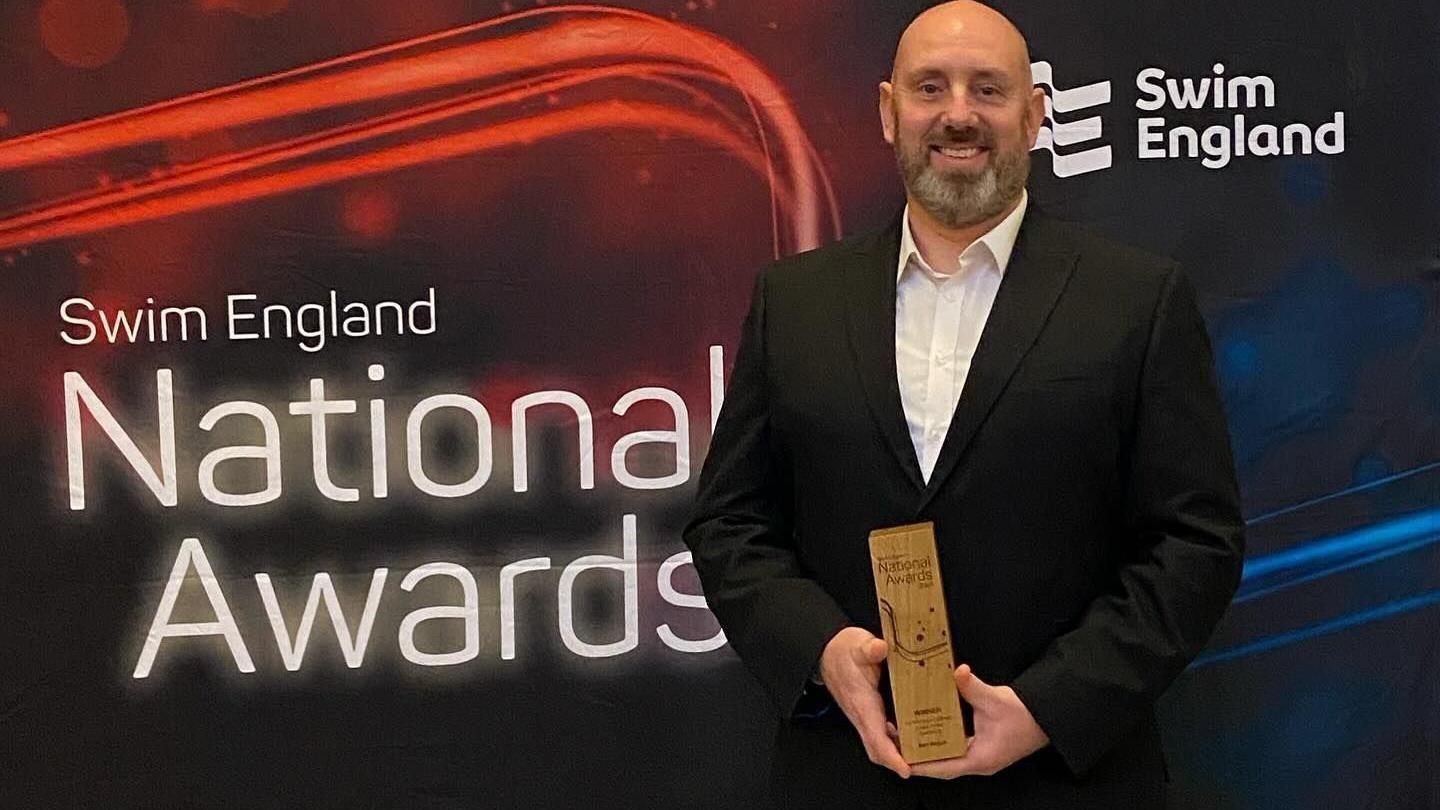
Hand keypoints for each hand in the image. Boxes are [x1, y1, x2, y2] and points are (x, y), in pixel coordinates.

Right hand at [819, 626, 910, 778]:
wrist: (828, 652)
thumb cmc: (843, 651)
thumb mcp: (858, 644)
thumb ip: (869, 648)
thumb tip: (879, 648)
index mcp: (862, 703)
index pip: (875, 738)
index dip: (891, 756)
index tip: (906, 769)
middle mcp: (862, 715)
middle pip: (878, 750)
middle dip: (897, 763)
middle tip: (924, 767)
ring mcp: (865, 716)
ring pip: (879, 745)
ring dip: (898, 754)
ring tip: (923, 757)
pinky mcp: (868, 714)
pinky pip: (881, 735)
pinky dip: (896, 742)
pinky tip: (912, 737)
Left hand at [908, 664, 1048, 778]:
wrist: (1046, 717)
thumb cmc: (1025, 715)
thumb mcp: (996, 700)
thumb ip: (973, 687)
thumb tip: (958, 672)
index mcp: (980, 759)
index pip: (944, 767)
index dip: (922, 765)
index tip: (902, 760)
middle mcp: (977, 762)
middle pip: (942, 764)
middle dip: (920, 756)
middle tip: (897, 742)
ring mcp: (980, 756)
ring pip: (948, 758)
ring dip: (929, 749)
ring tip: (906, 736)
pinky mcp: (981, 748)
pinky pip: (955, 748)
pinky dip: (941, 741)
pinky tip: (928, 729)